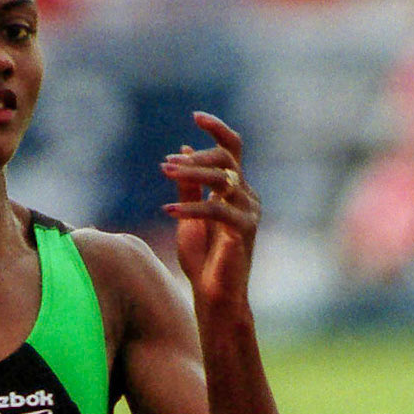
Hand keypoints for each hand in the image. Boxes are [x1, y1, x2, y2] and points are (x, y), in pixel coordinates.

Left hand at [161, 112, 259, 310]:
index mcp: (235, 189)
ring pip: (223, 178)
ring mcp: (249, 212)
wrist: (215, 296)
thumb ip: (188, 185)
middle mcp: (247, 195)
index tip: (195, 116)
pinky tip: (168, 209)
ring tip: (164, 173)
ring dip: (191, 173)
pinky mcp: (244, 230)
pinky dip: (190, 207)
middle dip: (196, 157)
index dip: (217, 128)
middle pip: (227, 158)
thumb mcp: (189, 215)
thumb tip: (181, 150)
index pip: (232, 147)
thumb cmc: (203, 260)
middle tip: (166, 165)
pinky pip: (216, 209)